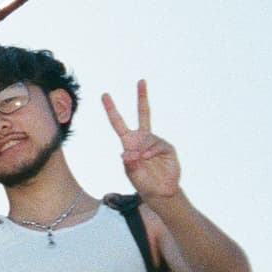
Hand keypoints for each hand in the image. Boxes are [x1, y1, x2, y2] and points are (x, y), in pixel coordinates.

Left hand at [101, 80, 180, 199]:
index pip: (118, 122)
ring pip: (147, 138)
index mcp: (129, 142)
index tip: (105, 95)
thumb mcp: (131, 173)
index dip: (111, 109)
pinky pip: (157, 145)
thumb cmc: (142, 182)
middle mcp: (142, 139)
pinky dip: (152, 152)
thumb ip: (129, 164)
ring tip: (143, 161)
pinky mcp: (167, 147)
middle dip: (142, 97)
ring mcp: (155, 141)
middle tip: (141, 80)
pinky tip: (149, 158)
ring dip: (143, 151)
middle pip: (143, 114)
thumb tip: (129, 153)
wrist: (160, 191)